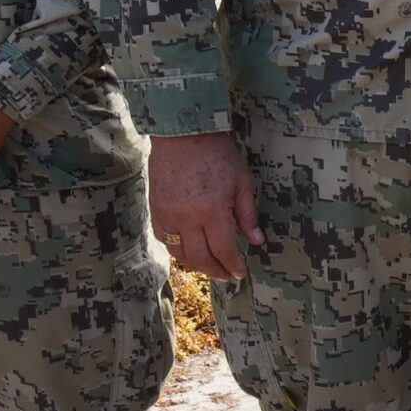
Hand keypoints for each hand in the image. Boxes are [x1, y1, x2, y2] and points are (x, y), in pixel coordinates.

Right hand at [150, 132, 262, 281]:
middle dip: (216, 271)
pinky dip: (176, 249)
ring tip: (209, 266)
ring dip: (195, 264)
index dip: (233, 265)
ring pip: (179, 252)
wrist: (183, 134)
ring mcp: (167, 215)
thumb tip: (256, 241)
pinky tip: (188, 249)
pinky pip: (163, 238)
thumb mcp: (242, 181)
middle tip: (227, 276)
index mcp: (212, 211)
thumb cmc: (217, 154)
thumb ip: (247, 214)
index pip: (223, 250)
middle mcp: (187, 218)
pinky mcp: (154, 209)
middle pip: (200, 257)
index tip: (241, 273)